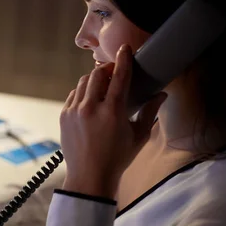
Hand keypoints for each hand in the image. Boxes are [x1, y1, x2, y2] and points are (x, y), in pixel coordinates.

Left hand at [59, 44, 166, 198]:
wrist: (89, 176)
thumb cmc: (118, 158)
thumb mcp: (138, 136)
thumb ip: (150, 112)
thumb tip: (162, 94)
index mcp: (112, 112)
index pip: (119, 77)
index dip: (123, 59)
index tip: (125, 48)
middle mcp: (91, 108)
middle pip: (97, 74)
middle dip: (107, 68)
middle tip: (115, 70)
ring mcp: (74, 111)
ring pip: (84, 82)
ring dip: (94, 78)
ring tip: (103, 84)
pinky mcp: (64, 116)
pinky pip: (74, 94)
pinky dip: (83, 91)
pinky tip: (91, 97)